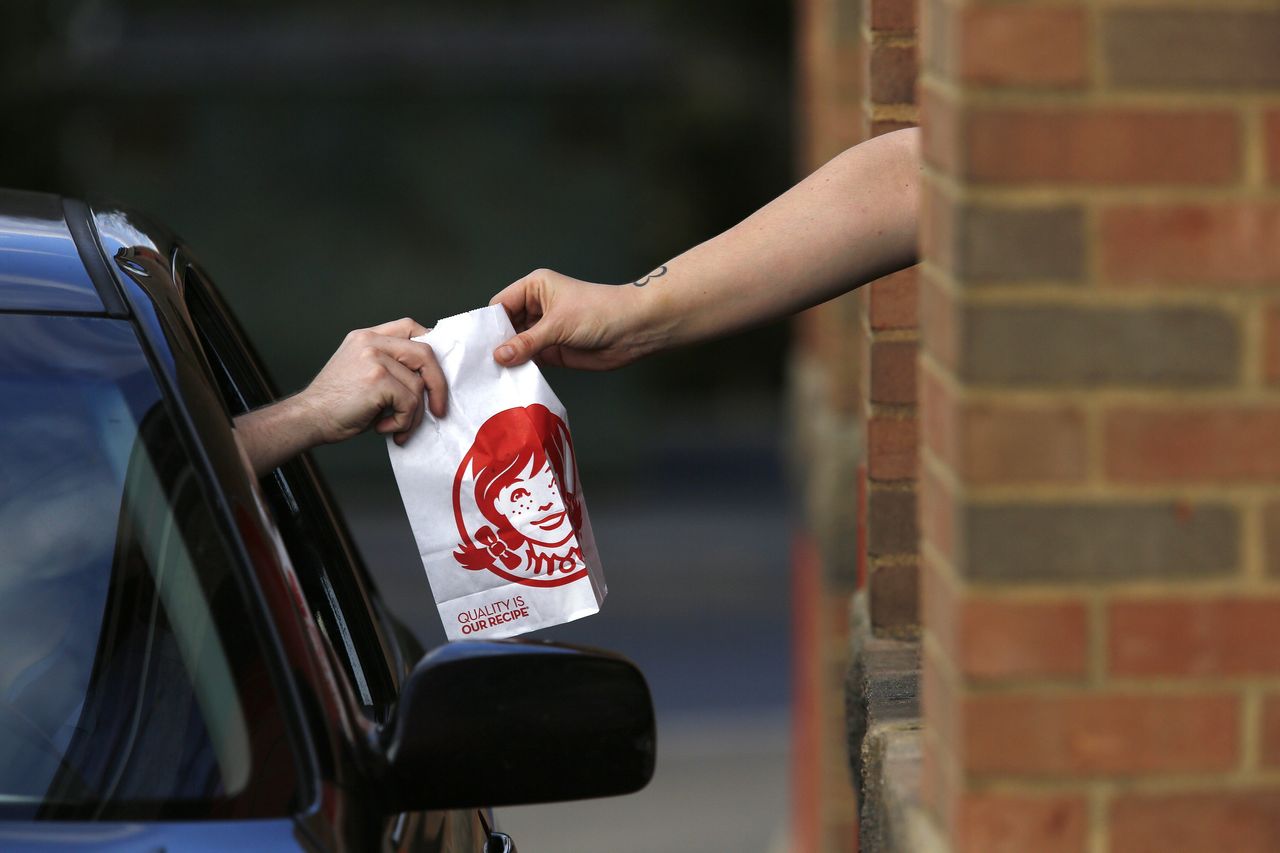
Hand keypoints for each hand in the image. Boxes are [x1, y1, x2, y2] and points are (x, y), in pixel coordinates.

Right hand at [294, 317, 446, 445]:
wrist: (309, 418)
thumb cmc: (336, 403)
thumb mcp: (362, 371)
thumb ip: (390, 364)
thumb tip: (429, 378)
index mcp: (367, 336)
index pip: (411, 327)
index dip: (430, 348)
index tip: (434, 374)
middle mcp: (371, 341)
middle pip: (425, 353)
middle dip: (438, 385)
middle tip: (439, 410)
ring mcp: (374, 358)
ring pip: (418, 386)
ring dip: (413, 415)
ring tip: (396, 427)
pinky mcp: (377, 380)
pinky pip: (410, 403)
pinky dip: (403, 422)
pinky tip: (383, 427)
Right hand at [489, 269, 654, 369]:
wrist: (634, 330)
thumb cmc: (598, 312)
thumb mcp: (557, 324)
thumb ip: (527, 342)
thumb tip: (498, 356)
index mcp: (534, 288)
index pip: (500, 305)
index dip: (488, 323)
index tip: (473, 345)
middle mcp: (536, 308)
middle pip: (505, 327)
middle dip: (495, 344)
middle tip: (477, 365)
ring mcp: (544, 331)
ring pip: (516, 346)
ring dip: (507, 359)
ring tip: (488, 376)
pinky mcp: (552, 351)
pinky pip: (529, 360)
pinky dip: (520, 369)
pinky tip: (508, 380)